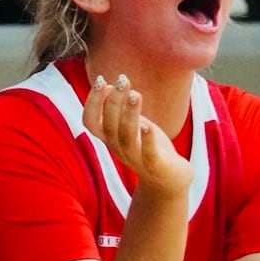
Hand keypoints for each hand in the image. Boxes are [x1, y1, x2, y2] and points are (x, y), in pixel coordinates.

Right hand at [83, 74, 192, 196]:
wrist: (169, 181)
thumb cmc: (149, 148)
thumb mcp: (132, 126)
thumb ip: (121, 109)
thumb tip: (111, 85)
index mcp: (110, 138)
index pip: (90, 122)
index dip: (91, 102)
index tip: (101, 80)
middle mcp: (119, 148)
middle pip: (109, 126)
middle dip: (113, 102)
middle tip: (122, 80)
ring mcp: (136, 159)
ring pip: (126, 137)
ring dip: (129, 115)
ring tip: (135, 94)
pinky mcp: (155, 166)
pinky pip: (148, 154)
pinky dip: (147, 141)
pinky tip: (148, 126)